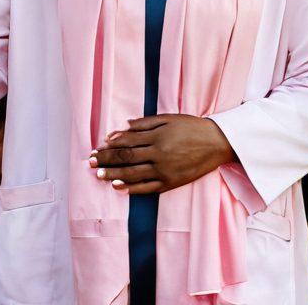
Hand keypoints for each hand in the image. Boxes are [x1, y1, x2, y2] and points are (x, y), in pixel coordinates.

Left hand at [90, 114, 235, 194]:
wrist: (217, 143)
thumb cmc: (191, 127)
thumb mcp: (168, 119)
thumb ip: (144, 124)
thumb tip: (121, 128)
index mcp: (157, 136)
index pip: (127, 141)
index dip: (110, 145)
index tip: (97, 147)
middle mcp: (159, 153)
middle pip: (126, 157)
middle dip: (106, 160)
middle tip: (90, 162)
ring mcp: (165, 170)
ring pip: (133, 174)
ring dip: (114, 174)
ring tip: (99, 175)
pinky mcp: (171, 182)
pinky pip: (148, 188)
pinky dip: (132, 188)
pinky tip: (119, 187)